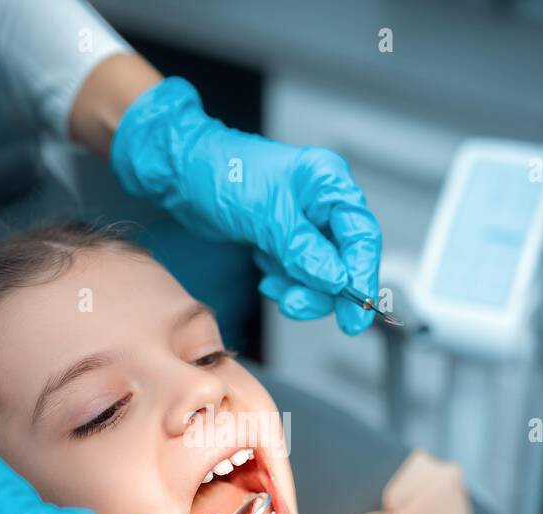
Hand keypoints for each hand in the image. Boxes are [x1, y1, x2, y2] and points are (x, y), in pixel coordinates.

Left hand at [110, 77, 382, 334]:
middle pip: (344, 261)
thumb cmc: (220, 173)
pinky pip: (296, 276)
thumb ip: (304, 250)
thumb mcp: (266, 214)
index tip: (356, 311)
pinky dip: (284, 285)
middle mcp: (320, 204)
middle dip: (323, 290)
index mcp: (327, 184)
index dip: (362, 275)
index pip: (361, 235)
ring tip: (275, 288)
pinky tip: (266, 277)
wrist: (180, 175)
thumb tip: (335, 280)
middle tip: (298, 304)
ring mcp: (302, 225)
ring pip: (320, 275)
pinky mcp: (282, 242)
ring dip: (300, 291)